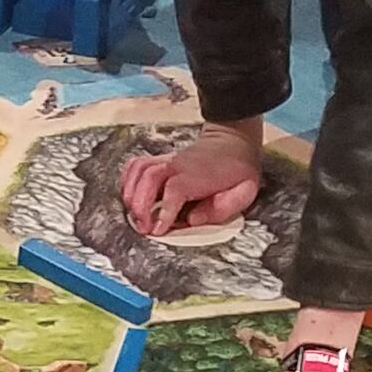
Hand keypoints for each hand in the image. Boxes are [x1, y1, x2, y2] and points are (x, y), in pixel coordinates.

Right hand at [121, 126, 262, 236]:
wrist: (234, 142)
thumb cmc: (237, 170)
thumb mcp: (244, 191)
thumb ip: (223, 207)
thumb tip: (193, 218)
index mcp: (198, 175)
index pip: (174, 191)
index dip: (164, 212)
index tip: (159, 229)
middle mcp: (179, 165)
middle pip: (149, 179)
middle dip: (141, 206)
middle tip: (143, 228)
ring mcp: (167, 160)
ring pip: (139, 171)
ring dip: (132, 195)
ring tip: (135, 217)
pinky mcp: (161, 160)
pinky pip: (136, 165)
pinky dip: (127, 180)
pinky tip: (129, 196)